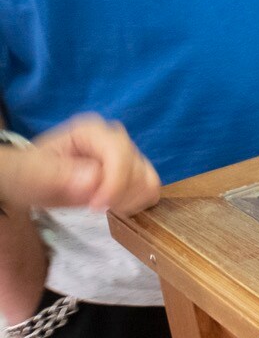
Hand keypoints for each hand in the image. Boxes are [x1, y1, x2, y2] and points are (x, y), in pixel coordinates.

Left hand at [0, 116, 159, 213]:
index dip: (114, 183)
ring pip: (149, 180)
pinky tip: (113, 205)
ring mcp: (127, 155)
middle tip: (92, 206)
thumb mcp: (28, 174)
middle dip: (118, 195)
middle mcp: (115, 138)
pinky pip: (150, 189)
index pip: (121, 153)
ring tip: (101, 205)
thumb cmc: (28, 175)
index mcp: (91, 131)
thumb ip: (56, 174)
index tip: (94, 206)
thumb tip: (94, 179)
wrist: (33, 182)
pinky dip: (136, 203)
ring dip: (128, 201)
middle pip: (138, 169)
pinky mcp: (133, 171)